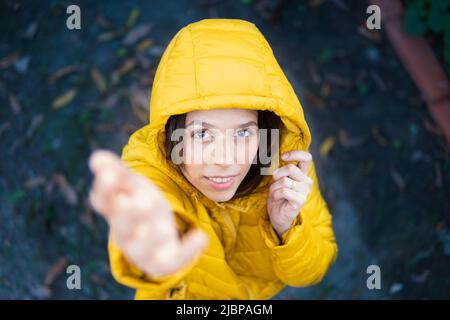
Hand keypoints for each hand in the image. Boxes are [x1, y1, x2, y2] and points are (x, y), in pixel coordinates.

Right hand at [88, 149, 207, 277]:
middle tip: (142, 200)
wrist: (156, 235)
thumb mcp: (132, 186)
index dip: (106, 189)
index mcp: (115, 211)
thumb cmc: (140, 202)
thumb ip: (116, 172)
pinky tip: (200, 236)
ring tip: (166, 228)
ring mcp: (144, 249)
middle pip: (124, 226)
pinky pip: (173, 260)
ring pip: (144, 247)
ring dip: (153, 237)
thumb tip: (97, 157)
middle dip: (131, 214)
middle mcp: (125, 232)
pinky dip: (187, 251)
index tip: (110, 175)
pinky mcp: (163, 261)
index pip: (104, 201)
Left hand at [267, 150, 312, 237]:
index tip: (283, 156)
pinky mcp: (300, 200)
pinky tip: (278, 199)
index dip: (295, 154)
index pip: (306, 158)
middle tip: (274, 183)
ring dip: (274, 187)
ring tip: (276, 194)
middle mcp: (306, 181)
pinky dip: (276, 195)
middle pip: (291, 168)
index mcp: (302, 174)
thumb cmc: (277, 196)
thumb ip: (281, 170)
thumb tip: (282, 158)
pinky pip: (284, 191)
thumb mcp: (278, 180)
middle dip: (277, 175)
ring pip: (285, 181)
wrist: (277, 216)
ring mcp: (305, 191)